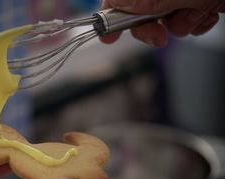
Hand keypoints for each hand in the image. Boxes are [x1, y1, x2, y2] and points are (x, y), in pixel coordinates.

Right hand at [100, 0, 224, 46]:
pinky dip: (197, 20)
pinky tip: (209, 12)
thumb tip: (121, 2)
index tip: (108, 36)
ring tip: (200, 12)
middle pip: (140, 4)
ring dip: (180, 22)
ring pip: (166, 14)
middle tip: (159, 35)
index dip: (110, 10)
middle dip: (149, 23)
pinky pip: (188, 15)